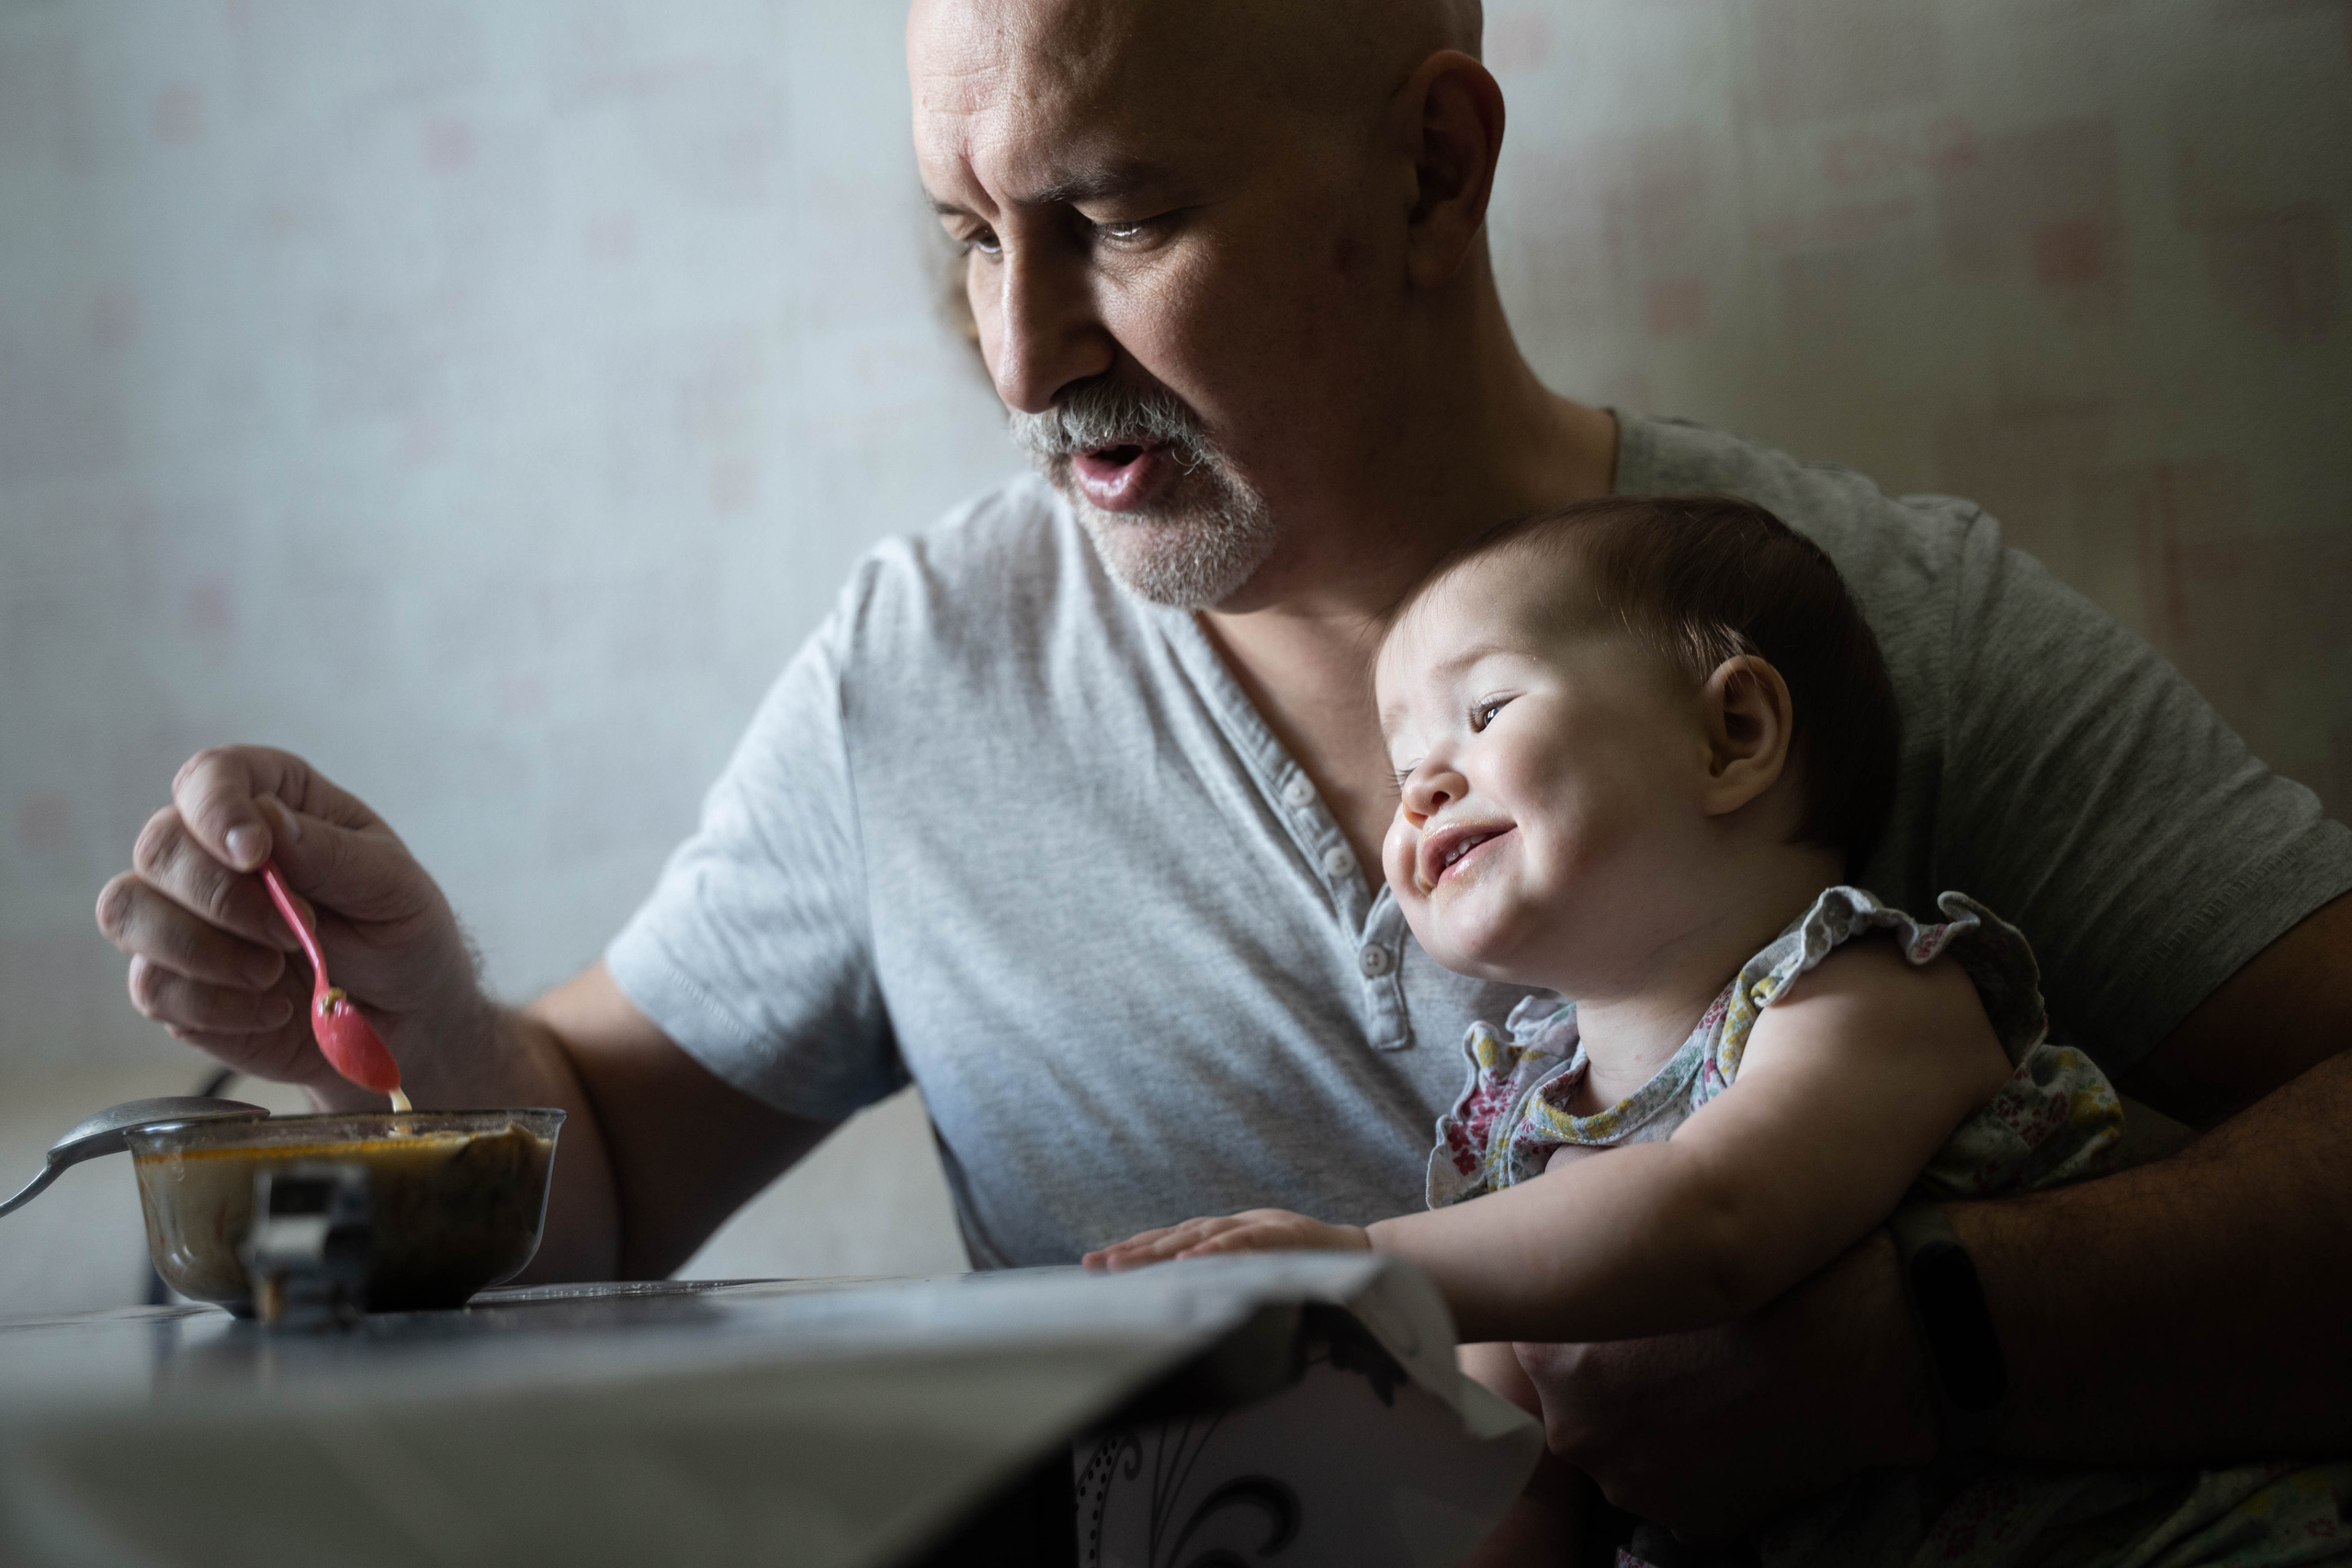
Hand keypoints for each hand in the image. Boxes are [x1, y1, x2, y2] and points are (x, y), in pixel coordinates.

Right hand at [95, 746, 482, 1104]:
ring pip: (127, 911)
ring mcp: (181, 916)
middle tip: (296, 933)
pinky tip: (272, 1009)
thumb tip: (263, 820)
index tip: (255, 853)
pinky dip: (213, 1005)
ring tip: (275, 973)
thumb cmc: (401, 932)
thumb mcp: (394, 887)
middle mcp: (211, 850)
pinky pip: (150, 987)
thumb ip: (331, 854)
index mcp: (272, 801)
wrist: (406, 1016)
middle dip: (221, 895)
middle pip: (157, 845)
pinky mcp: (173, 981)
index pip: (210, 776)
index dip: (217, 809)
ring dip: (202, 950)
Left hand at [1084, 1209, 1371, 1270]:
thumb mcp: (1257, 1273)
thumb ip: (1226, 1280)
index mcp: (1223, 1236)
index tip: (1094, 1264)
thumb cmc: (1303, 1265)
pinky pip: (1240, 1244)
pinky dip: (1213, 1251)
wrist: (1356, 1254)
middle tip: (1093, 1264)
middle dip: (1132, 1250)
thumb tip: (1187, 1303)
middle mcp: (1231, 1227)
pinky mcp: (1278, 1234)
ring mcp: (1253, 1227)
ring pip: (1197, 1236)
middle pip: (1173, 1236)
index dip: (1133, 1250)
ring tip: (1124, 1263)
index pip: (1170, 1240)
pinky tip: (1187, 1261)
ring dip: (1159, 1249)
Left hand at [1516, 1229, 1934, 1538]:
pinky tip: (1740, 1421)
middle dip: (1617, 1381)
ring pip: (1632, 1453)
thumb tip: (1552, 1176)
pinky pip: (1686, 1492)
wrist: (1855, 1325)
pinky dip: (1708, 1467)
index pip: (1541, 1343)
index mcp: (1549, 1352)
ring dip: (1661, 1428)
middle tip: (1676, 1346)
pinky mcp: (1694, 1517)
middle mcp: (1576, 1428)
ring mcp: (1634, 1482)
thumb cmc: (1747, 1254)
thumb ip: (1578, 1193)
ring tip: (1714, 1382)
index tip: (1619, 1313)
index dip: (1582, 1325)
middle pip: (1582, 1405)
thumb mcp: (1645, 1197)